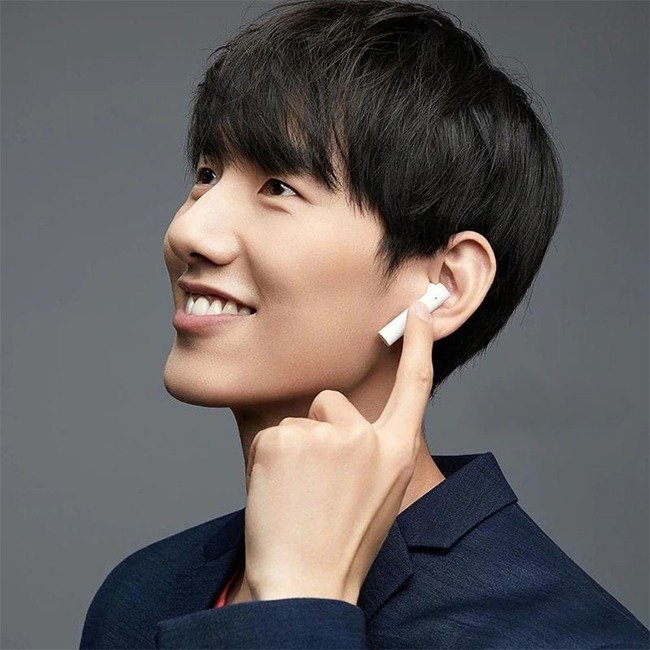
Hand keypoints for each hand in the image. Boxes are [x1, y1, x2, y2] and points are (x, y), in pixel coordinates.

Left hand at [242, 299, 435, 604]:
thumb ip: (374, 450)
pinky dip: (268, 460)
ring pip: (297, 422)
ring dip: (292, 451)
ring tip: (297, 495)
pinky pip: (271, 434)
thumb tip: (348, 421)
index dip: (419, 346)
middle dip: (318, 431)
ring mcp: (328, 437)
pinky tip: (278, 492)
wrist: (304, 582)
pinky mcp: (288, 440)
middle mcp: (367, 438)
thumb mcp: (380, 493)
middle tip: (315, 484)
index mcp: (395, 452)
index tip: (418, 311)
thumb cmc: (341, 541)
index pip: (415, 386)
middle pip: (331, 402)